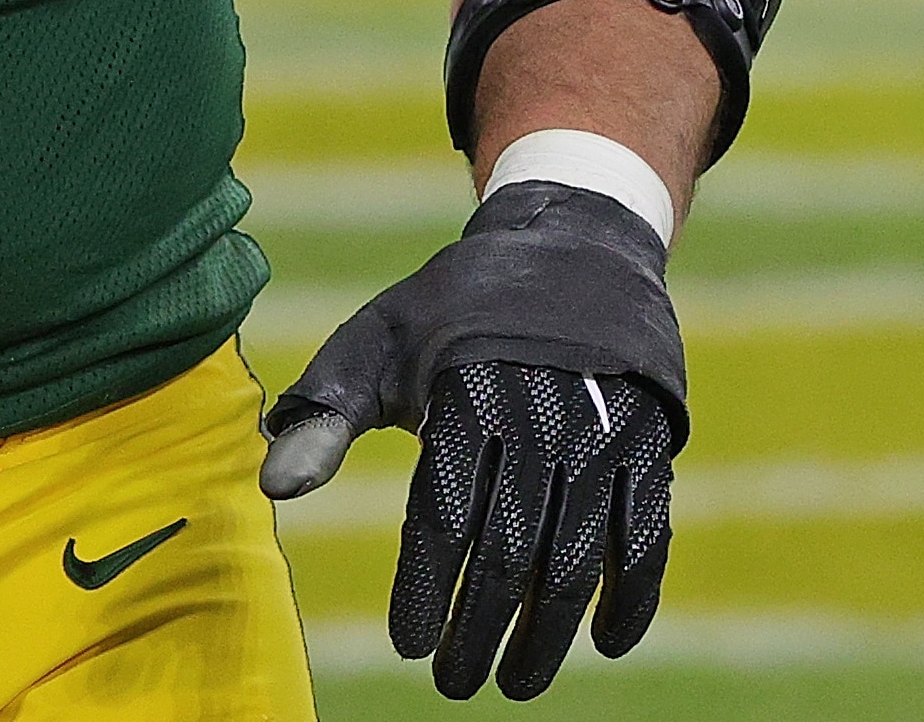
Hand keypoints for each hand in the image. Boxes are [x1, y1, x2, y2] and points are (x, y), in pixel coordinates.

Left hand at [260, 184, 685, 700]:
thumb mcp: (379, 342)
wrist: (571, 245)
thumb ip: (326, 412)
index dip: (425, 586)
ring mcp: (604, 432)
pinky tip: (606, 643)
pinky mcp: (651, 443)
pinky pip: (647, 533)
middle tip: (455, 684)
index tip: (407, 647)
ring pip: (578, 552)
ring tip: (516, 683)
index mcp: (466, 389)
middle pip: (510, 545)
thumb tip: (272, 486)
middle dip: (481, 625)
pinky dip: (632, 594)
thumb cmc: (453, 309)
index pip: (442, 511)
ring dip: (550, 630)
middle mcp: (541, 414)